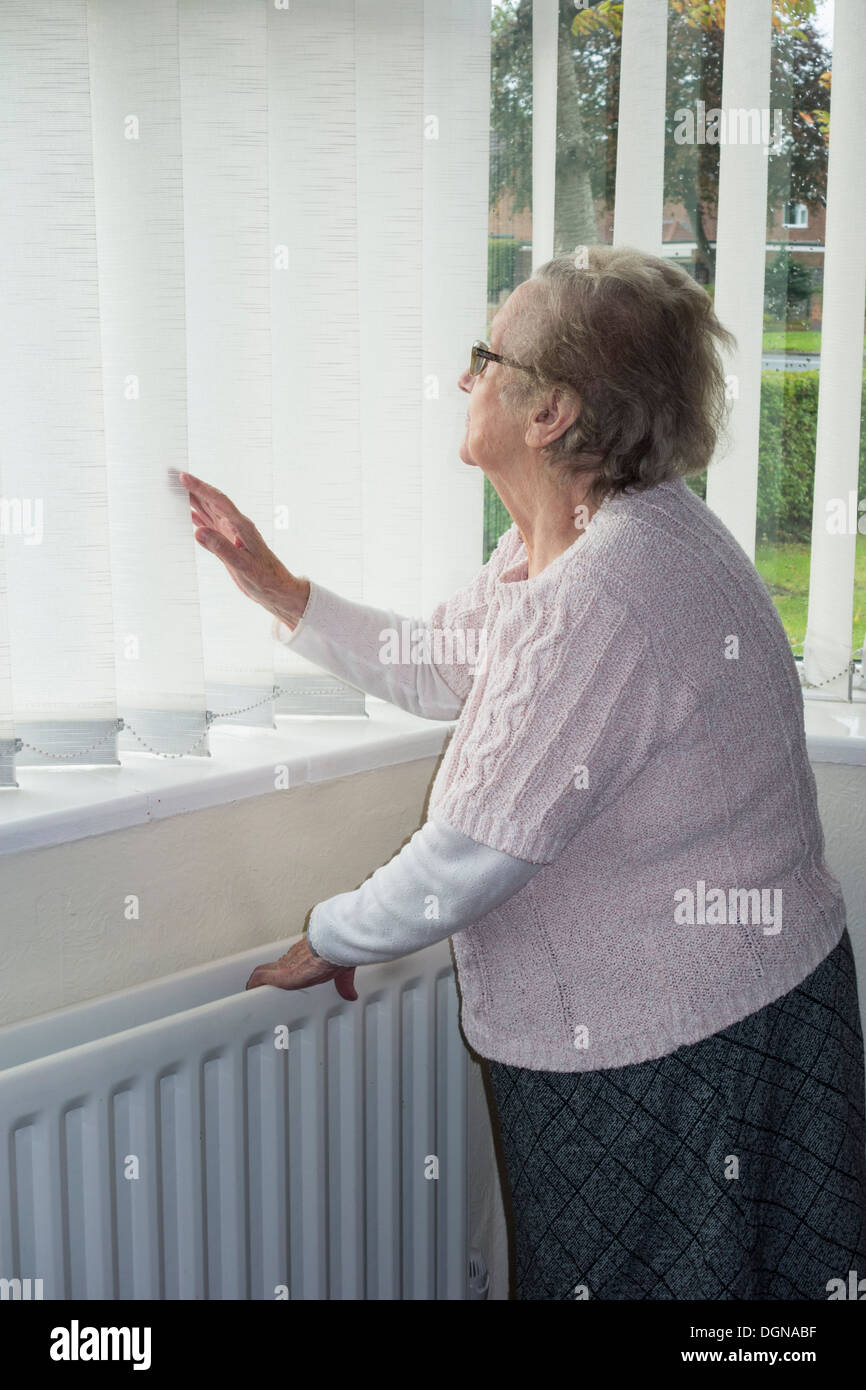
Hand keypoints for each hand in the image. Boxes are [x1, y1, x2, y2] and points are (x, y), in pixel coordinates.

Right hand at [178, 471, 309, 626]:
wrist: (277, 590)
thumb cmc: (264, 579)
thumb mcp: (242, 566)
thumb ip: (221, 548)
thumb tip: (199, 531)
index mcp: (241, 527)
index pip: (218, 501)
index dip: (200, 488)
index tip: (183, 477)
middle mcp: (236, 526)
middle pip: (211, 501)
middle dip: (193, 488)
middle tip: (172, 477)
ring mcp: (232, 533)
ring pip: (210, 511)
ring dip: (194, 500)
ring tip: (176, 490)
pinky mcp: (229, 543)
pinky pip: (211, 525)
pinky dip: (199, 518)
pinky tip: (190, 514)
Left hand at [245, 935, 357, 999]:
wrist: (334, 944)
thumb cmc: (338, 952)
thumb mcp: (342, 972)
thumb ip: (344, 984)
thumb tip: (351, 994)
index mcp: (307, 956)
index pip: (291, 962)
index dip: (283, 970)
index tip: (280, 976)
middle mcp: (294, 959)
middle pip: (274, 966)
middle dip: (267, 976)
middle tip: (259, 985)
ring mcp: (286, 965)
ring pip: (265, 971)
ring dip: (258, 981)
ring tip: (251, 989)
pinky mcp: (281, 975)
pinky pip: (261, 978)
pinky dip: (254, 984)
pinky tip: (249, 989)